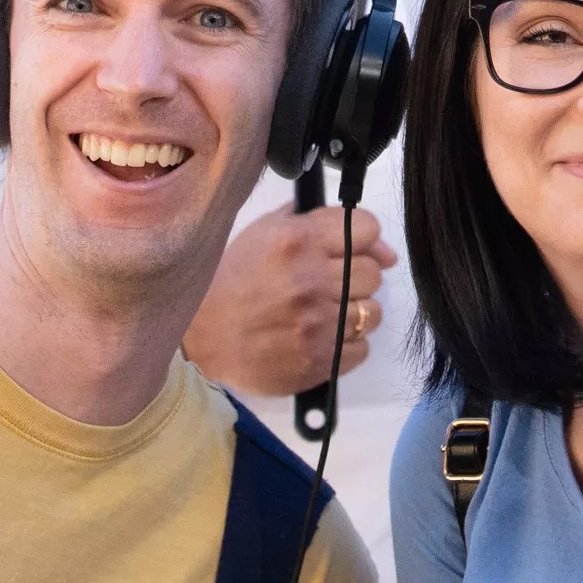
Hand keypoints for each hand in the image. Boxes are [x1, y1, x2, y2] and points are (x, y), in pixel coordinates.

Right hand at [185, 204, 395, 396]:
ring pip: (373, 312)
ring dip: (355, 313)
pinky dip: (347, 345)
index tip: (350, 250)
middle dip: (357, 277)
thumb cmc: (233, 280)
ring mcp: (318, 323)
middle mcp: (311, 279)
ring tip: (324, 314)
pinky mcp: (320, 359)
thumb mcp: (264, 233)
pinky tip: (319, 337)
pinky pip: (362, 348)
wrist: (201, 335)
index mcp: (297, 241)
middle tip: (329, 285)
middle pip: (374, 273)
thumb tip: (381, 246)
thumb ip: (318, 223)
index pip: (367, 228)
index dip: (363, 239)